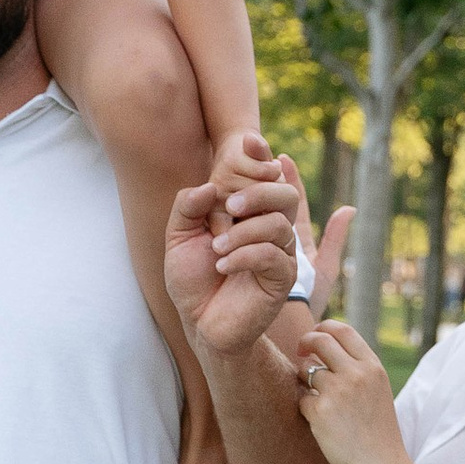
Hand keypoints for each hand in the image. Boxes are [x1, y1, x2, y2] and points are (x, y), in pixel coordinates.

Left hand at [163, 138, 313, 361]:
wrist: (200, 323)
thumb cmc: (193, 280)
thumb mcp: (179, 238)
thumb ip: (188, 207)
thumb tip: (210, 187)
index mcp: (248, 213)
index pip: (265, 177)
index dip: (261, 155)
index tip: (247, 141)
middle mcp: (269, 229)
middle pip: (285, 194)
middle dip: (258, 193)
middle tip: (230, 205)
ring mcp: (280, 253)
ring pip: (279, 224)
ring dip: (244, 232)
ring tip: (217, 249)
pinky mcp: (282, 279)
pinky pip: (274, 256)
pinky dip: (246, 256)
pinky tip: (223, 266)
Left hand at [291, 314, 413, 463]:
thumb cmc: (378, 434)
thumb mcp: (377, 391)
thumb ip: (357, 369)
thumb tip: (324, 347)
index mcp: (373, 367)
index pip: (342, 330)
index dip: (322, 328)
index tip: (313, 337)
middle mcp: (356, 374)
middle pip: (319, 341)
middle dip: (304, 342)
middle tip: (299, 352)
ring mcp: (338, 391)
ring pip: (305, 370)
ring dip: (304, 380)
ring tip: (317, 398)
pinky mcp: (320, 412)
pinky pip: (302, 400)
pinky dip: (306, 409)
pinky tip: (321, 424)